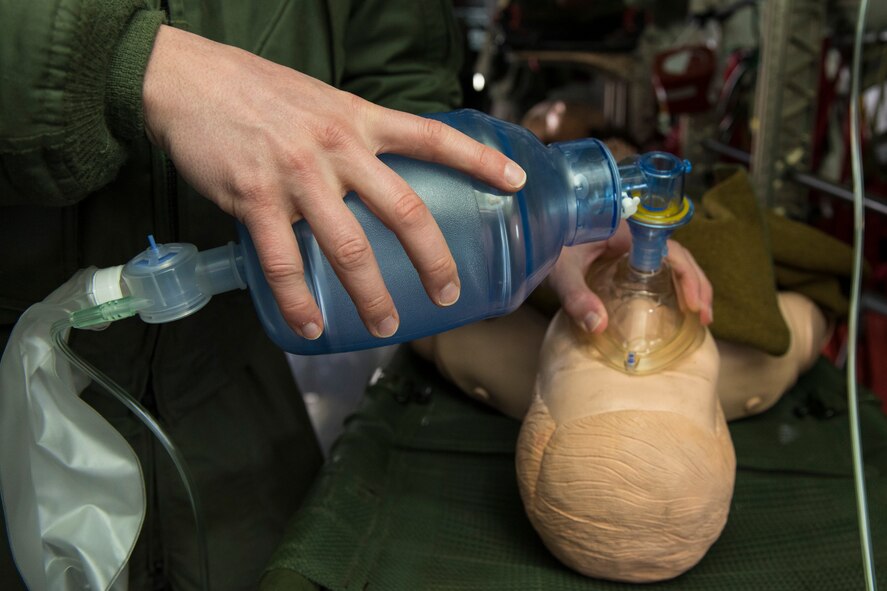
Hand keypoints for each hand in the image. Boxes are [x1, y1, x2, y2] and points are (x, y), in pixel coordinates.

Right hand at [142, 26, 525, 339]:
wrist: (188, 79)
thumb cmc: (255, 91)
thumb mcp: (321, 101)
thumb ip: (353, 135)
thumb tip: (375, 174)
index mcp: (359, 120)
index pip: (433, 138)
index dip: (479, 161)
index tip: (515, 182)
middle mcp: (338, 147)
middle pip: (404, 210)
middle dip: (434, 259)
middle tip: (448, 293)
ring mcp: (298, 175)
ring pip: (348, 248)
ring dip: (371, 295)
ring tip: (387, 325)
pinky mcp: (255, 199)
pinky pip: (284, 264)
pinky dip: (299, 302)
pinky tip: (310, 327)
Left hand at [547, 222, 713, 333]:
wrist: (530, 228)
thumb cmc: (545, 245)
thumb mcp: (560, 272)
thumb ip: (576, 297)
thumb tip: (599, 327)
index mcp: (626, 232)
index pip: (670, 251)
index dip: (689, 277)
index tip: (695, 305)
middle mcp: (633, 234)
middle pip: (677, 256)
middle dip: (697, 284)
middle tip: (705, 317)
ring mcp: (628, 243)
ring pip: (669, 260)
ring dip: (687, 284)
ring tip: (699, 315)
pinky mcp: (620, 253)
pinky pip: (653, 264)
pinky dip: (670, 282)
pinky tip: (674, 303)